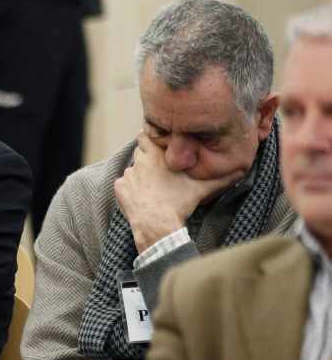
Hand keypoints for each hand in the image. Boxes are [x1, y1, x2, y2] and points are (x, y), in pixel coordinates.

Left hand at [114, 134, 242, 252]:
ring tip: (154, 186)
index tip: (160, 146)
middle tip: (161, 169)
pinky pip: (124, 184)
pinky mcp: (119, 188)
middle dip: (148, 156)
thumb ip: (222, 177)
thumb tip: (241, 171)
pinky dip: (131, 188)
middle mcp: (139, 161)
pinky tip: (144, 196)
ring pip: (134, 168)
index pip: (146, 135)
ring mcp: (127, 174)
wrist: (158, 224)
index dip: (152, 139)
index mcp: (156, 154)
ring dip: (141, 174)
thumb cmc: (180, 203)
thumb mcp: (204, 188)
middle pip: (140, 151)